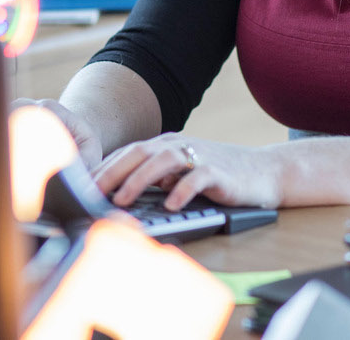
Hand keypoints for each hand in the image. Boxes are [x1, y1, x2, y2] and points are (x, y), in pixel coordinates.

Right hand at [0, 98, 104, 178]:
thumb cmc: (83, 148)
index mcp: (50, 110)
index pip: (25, 113)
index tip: (5, 157)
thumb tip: (74, 180)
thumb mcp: (91, 153)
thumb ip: (85, 162)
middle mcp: (26, 107)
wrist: (74, 137)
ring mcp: (8, 114)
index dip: (12, 131)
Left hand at [92, 133, 280, 210]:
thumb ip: (156, 178)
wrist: (266, 172)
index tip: (83, 186)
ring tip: (123, 200)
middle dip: (113, 172)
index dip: (105, 168)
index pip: (128, 152)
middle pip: (139, 152)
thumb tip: (120, 194)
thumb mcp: (182, 174)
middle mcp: (179, 146)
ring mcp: (200, 157)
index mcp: (167, 146)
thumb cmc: (219, 176)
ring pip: (163, 161)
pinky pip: (197, 179)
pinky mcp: (220, 172)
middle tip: (93, 192)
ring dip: (139, 180)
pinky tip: (170, 205)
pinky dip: (181, 190)